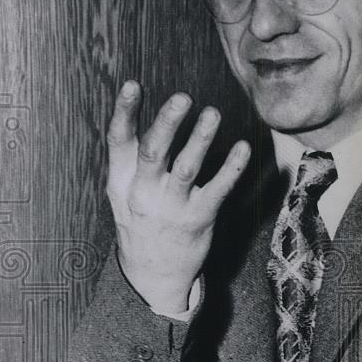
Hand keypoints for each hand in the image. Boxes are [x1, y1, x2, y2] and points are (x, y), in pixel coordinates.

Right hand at [106, 81, 250, 315]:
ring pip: (187, 168)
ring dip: (201, 139)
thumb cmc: (140, 221)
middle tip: (182, 97)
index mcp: (121, 181)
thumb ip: (131, 156)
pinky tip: (243, 148)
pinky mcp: (199, 220)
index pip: (119, 142)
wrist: (152, 276)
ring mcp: (172, 208)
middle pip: (153, 152)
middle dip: (167, 123)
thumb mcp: (122, 191)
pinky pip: (218, 190)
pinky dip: (232, 168)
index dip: (124, 112)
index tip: (133, 85)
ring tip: (213, 113)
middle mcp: (144, 193)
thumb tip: (144, 108)